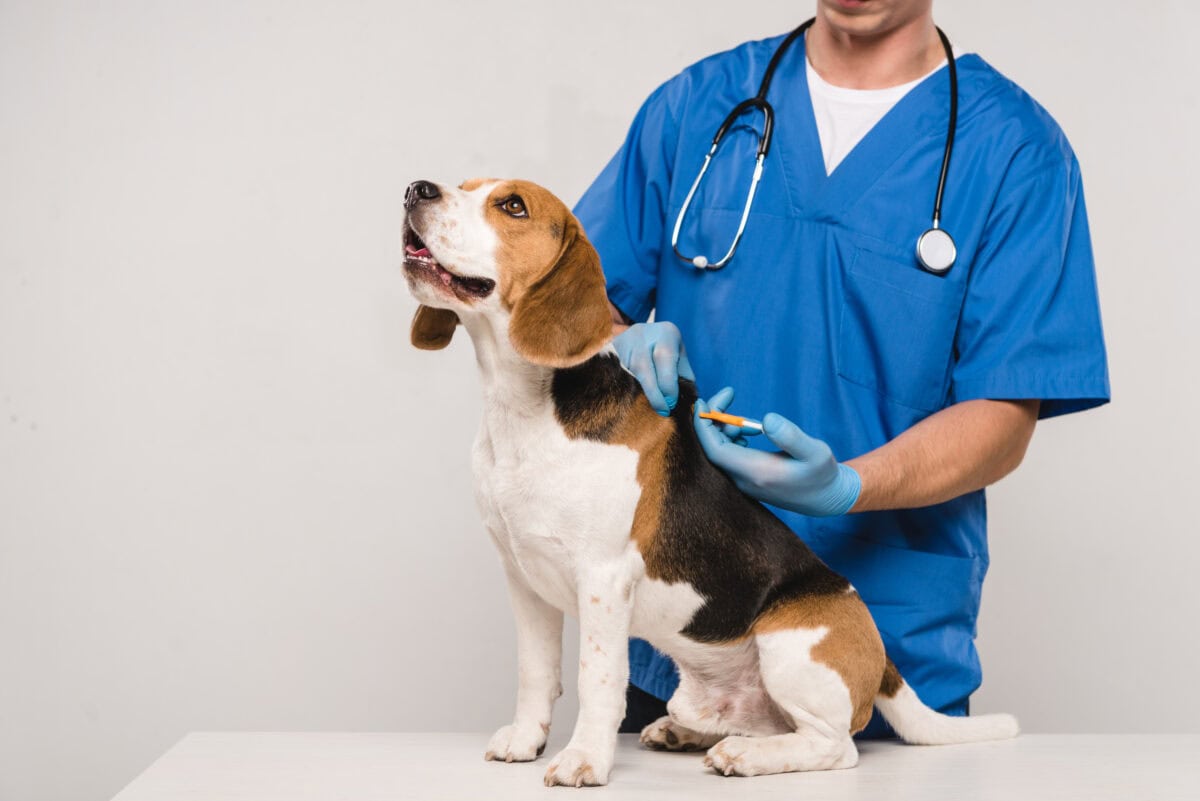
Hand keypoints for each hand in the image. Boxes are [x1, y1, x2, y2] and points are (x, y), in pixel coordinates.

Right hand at [612, 322, 695, 415]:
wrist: (640, 335)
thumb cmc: (665, 348)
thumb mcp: (679, 354)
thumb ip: (684, 374)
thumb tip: (688, 398)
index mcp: (665, 333)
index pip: (665, 358)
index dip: (668, 385)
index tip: (671, 403)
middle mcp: (642, 334)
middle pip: (643, 366)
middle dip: (654, 393)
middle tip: (662, 410)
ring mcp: (622, 343)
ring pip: (626, 372)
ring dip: (638, 393)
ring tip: (647, 408)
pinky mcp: (608, 352)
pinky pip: (615, 373)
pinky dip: (624, 388)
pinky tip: (630, 399)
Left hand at [694, 387, 860, 516]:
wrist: (826, 499)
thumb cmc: (822, 475)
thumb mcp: (816, 452)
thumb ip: (791, 436)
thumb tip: (766, 419)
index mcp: (756, 472)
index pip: (715, 449)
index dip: (704, 425)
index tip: (705, 401)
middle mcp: (744, 480)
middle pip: (713, 448)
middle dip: (714, 419)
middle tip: (728, 395)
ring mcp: (744, 482)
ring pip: (720, 452)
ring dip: (726, 429)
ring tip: (751, 422)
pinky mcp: (748, 480)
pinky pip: (729, 456)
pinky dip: (733, 438)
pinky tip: (752, 431)